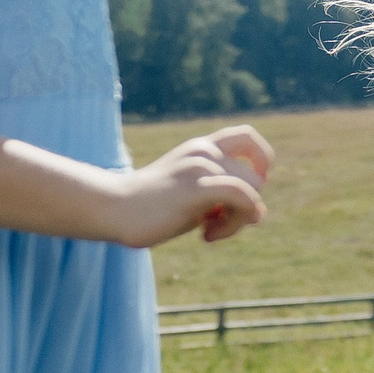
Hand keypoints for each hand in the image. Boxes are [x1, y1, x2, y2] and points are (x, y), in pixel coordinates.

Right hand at [105, 125, 272, 248]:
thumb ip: (220, 197)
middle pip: (256, 176)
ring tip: (207, 231)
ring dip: (238, 220)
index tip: (246, 192)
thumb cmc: (148, 209)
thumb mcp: (189, 194)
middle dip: (247, 206)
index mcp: (200, 147)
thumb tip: (259, 213)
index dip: (261, 163)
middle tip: (216, 224)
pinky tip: (206, 235)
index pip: (248, 137)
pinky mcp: (196, 188)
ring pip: (252, 190)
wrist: (113, 209)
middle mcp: (204, 151)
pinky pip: (243, 197)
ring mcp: (200, 167)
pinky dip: (237, 221)